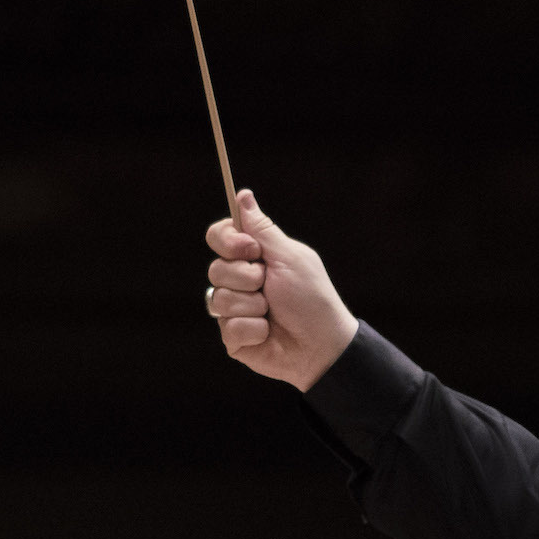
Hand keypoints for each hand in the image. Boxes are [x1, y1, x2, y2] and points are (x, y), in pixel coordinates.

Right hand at [203, 189, 360, 390]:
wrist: (324, 344)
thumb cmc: (312, 298)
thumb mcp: (289, 258)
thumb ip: (262, 229)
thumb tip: (243, 194)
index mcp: (251, 259)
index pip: (218, 237)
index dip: (228, 241)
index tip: (251, 250)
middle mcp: (239, 282)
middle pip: (215, 268)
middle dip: (247, 278)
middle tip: (270, 287)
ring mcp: (233, 310)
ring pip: (219, 299)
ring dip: (253, 306)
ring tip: (273, 313)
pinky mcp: (233, 338)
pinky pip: (228, 327)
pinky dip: (254, 329)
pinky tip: (269, 332)